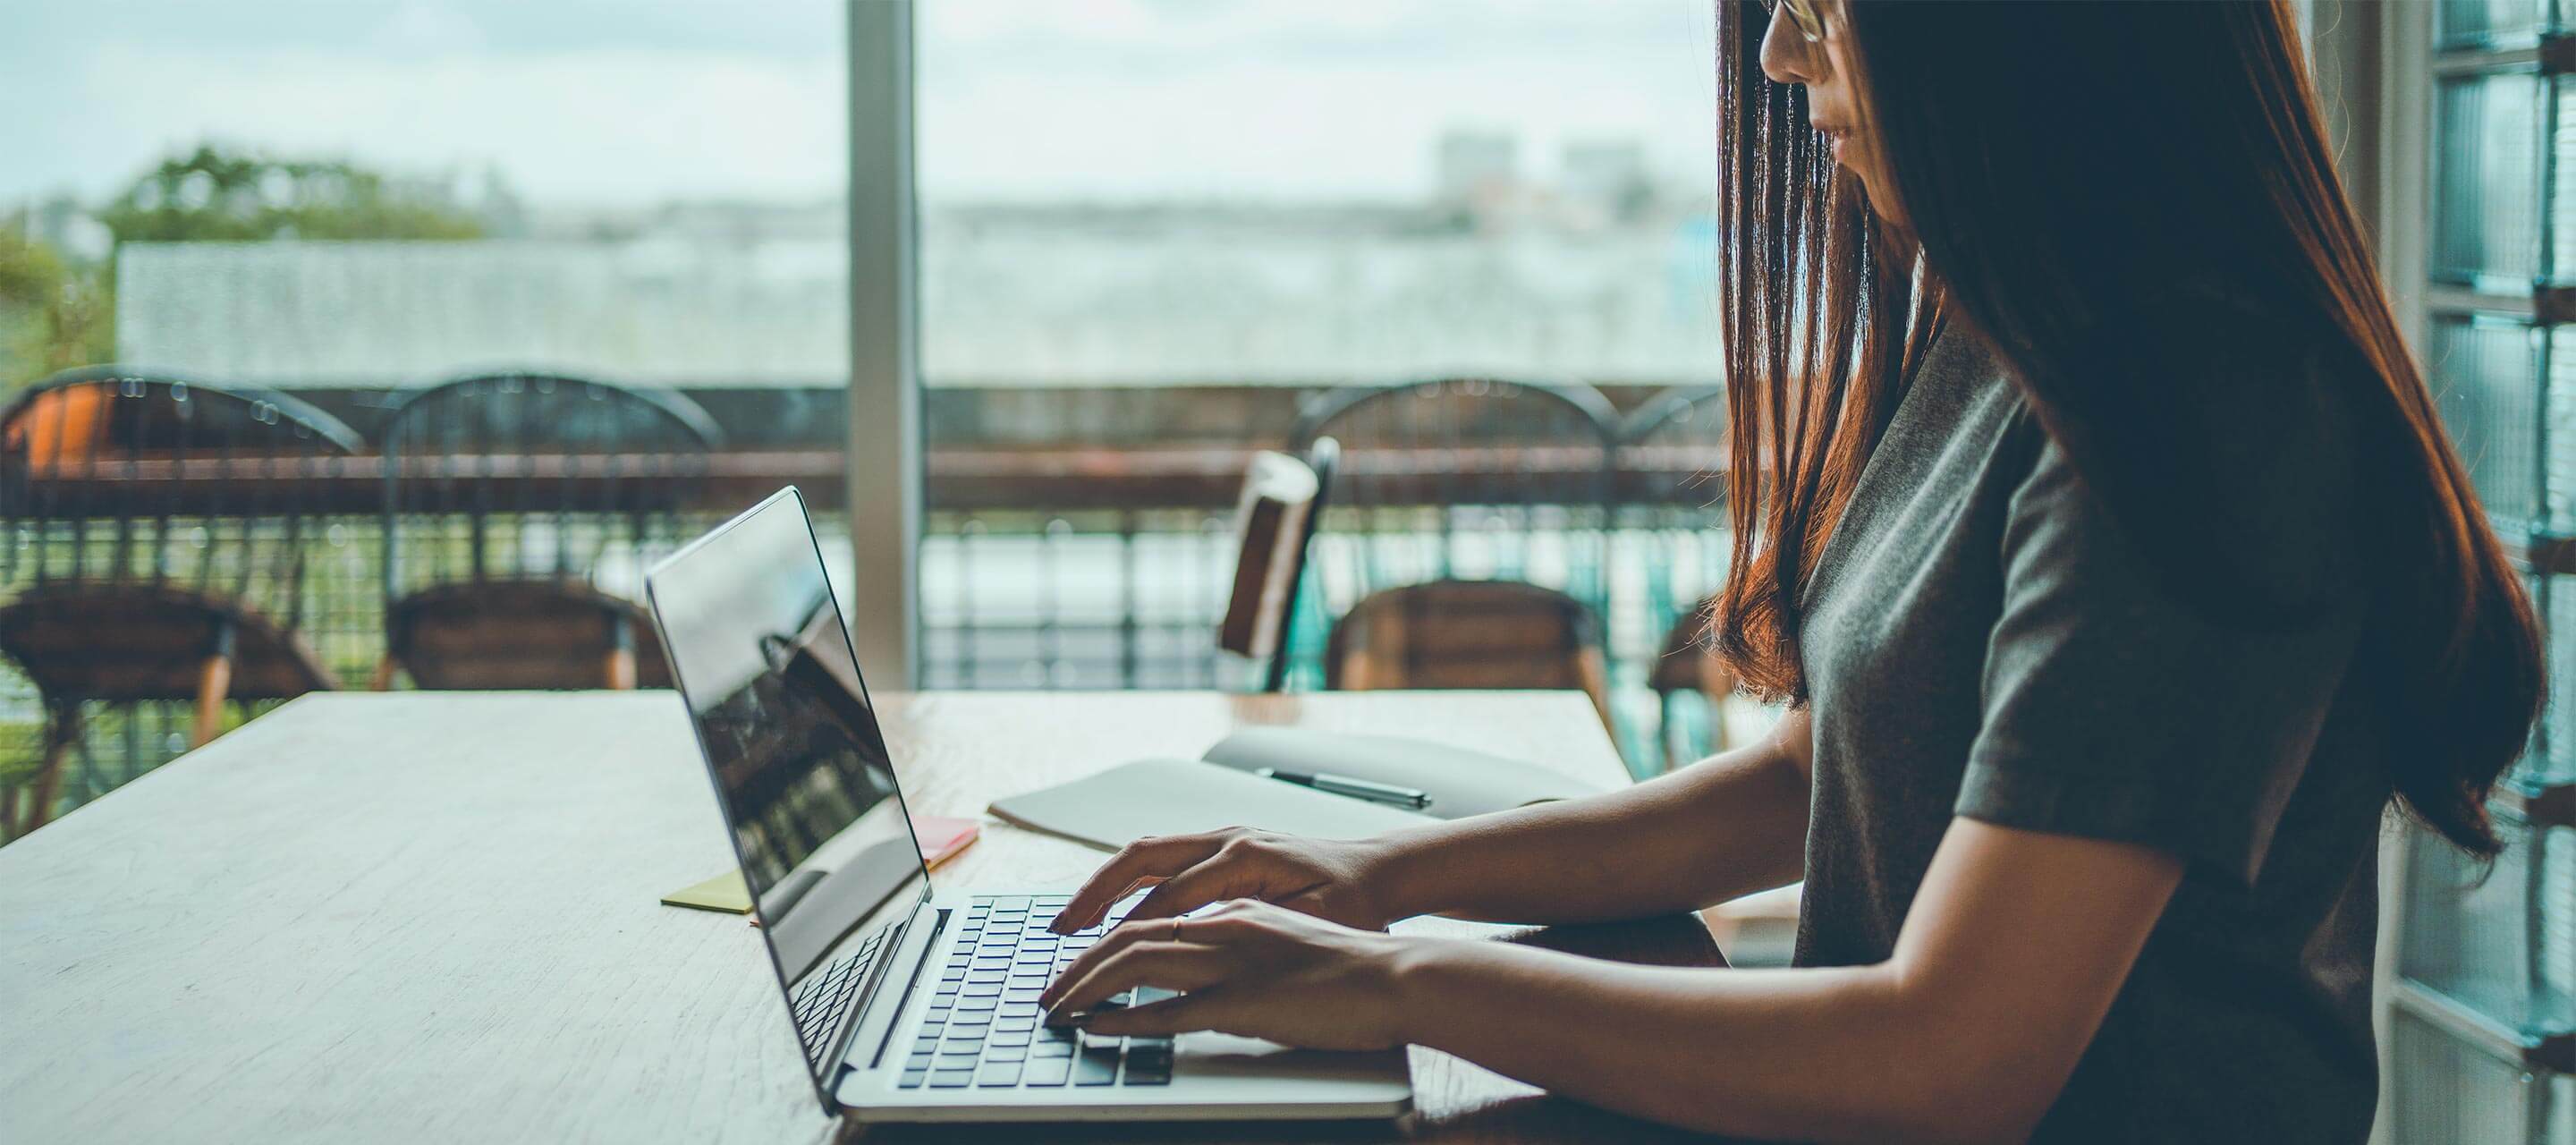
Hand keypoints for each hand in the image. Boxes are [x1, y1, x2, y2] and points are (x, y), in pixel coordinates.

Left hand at [1039, 898, 1417, 1050]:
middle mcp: (1226, 925)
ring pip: (1137, 963)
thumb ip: (1249, 951)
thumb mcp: (1290, 946)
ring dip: (1086, 986)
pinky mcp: (1244, 1003)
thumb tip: (1211, 975)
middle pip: (1131, 934)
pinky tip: (1094, 1026)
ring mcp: (1233, 963)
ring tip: (1056, 1008)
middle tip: (1048, 989)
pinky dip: (1122, 1018)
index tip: (1077, 959)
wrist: (1401, 978)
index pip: (1154, 915)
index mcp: (1238, 910)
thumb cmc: (1356, 969)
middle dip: (1079, 962)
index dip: (1106, 936)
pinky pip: (1167, 1011)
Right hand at [1047, 827, 1400, 933]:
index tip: (1099, 962)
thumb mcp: (1314, 926)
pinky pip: (1163, 857)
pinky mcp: (1224, 845)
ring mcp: (1223, 836)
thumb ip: (1260, 936)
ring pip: (1146, 852)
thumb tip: (1207, 952)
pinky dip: (1129, 880)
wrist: (1381, 872)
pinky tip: (1109, 909)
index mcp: (1246, 857)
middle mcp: (1227, 838)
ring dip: (1104, 884)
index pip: (1170, 896)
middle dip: (1095, 894)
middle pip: (1141, 858)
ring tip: (1070, 920)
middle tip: (1060, 930)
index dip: (1131, 931)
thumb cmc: (1356, 904)